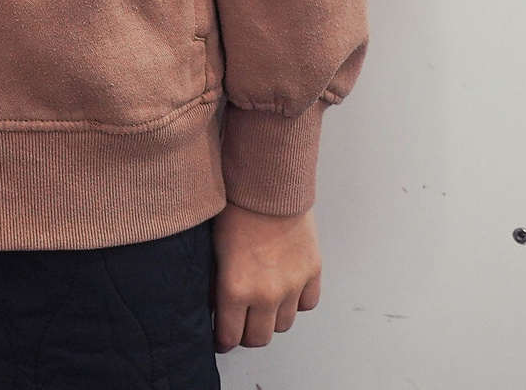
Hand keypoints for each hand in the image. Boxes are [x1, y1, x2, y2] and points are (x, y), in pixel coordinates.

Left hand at [212, 204, 321, 350]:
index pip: (230, 336)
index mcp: (236, 289)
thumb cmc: (234, 208)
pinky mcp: (312, 273)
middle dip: (246, 335)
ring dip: (271, 319)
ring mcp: (293, 286)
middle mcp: (266, 295)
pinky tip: (285, 291)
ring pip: (283, 325)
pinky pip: (307, 304)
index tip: (220, 339)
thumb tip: (215, 303)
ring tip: (262, 306)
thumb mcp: (213, 249)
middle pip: (259, 338)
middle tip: (239, 325)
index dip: (223, 340)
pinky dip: (296, 302)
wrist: (268, 184)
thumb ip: (214, 282)